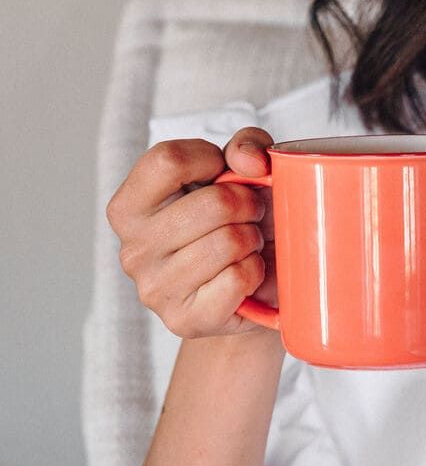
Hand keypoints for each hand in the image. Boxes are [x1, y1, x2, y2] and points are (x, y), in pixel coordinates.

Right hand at [106, 127, 277, 339]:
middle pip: (213, 203)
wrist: (249, 288)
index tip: (222, 174)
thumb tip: (249, 161)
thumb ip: (246, 146)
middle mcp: (132, 249)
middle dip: (248, 203)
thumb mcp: (240, 170)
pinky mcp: (184, 319)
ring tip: (246, 244)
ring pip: (229, 242)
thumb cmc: (237, 220)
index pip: (168, 160)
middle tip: (249, 215)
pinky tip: (245, 273)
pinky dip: (256, 271)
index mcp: (129, 206)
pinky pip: (238, 279)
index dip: (210, 159)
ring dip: (253, 239)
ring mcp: (154, 288)